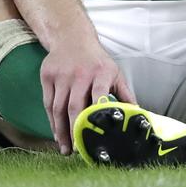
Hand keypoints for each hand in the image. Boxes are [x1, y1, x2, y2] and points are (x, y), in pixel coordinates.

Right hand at [39, 39, 135, 154]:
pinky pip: (48, 103)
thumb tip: (138, 117)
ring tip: (66, 148)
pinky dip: (52, 121)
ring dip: (61, 131)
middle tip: (77, 150)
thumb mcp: (114, 73)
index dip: (96, 113)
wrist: (71, 37)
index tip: (95, 133)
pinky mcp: (47, 75)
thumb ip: (125, 95)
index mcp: (100, 73)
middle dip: (75, 130)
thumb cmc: (96, 60)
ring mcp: (61, 74)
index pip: (98, 94)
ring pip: (58, 108)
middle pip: (74, 106)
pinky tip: (57, 133)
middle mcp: (79, 73)